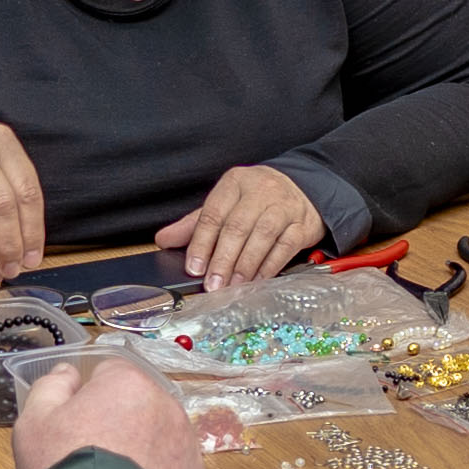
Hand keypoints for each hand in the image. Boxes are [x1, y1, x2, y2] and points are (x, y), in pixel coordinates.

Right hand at [15, 352, 207, 468]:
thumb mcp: (35, 423)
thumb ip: (51, 387)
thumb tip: (68, 372)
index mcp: (128, 382)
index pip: (109, 373)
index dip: (88, 396)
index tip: (75, 423)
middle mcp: (166, 405)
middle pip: (138, 403)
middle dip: (118, 421)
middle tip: (92, 455)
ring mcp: (186, 443)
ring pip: (159, 435)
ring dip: (142, 448)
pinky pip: (173, 468)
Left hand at [159, 161, 330, 286]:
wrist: (304, 189)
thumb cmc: (258, 199)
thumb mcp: (225, 204)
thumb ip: (196, 223)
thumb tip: (164, 239)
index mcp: (235, 182)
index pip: (213, 214)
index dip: (201, 243)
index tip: (194, 268)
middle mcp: (260, 190)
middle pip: (237, 227)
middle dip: (223, 259)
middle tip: (213, 283)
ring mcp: (284, 206)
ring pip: (262, 236)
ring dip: (245, 265)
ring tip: (233, 285)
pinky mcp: (302, 224)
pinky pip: (285, 247)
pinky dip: (270, 266)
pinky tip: (258, 280)